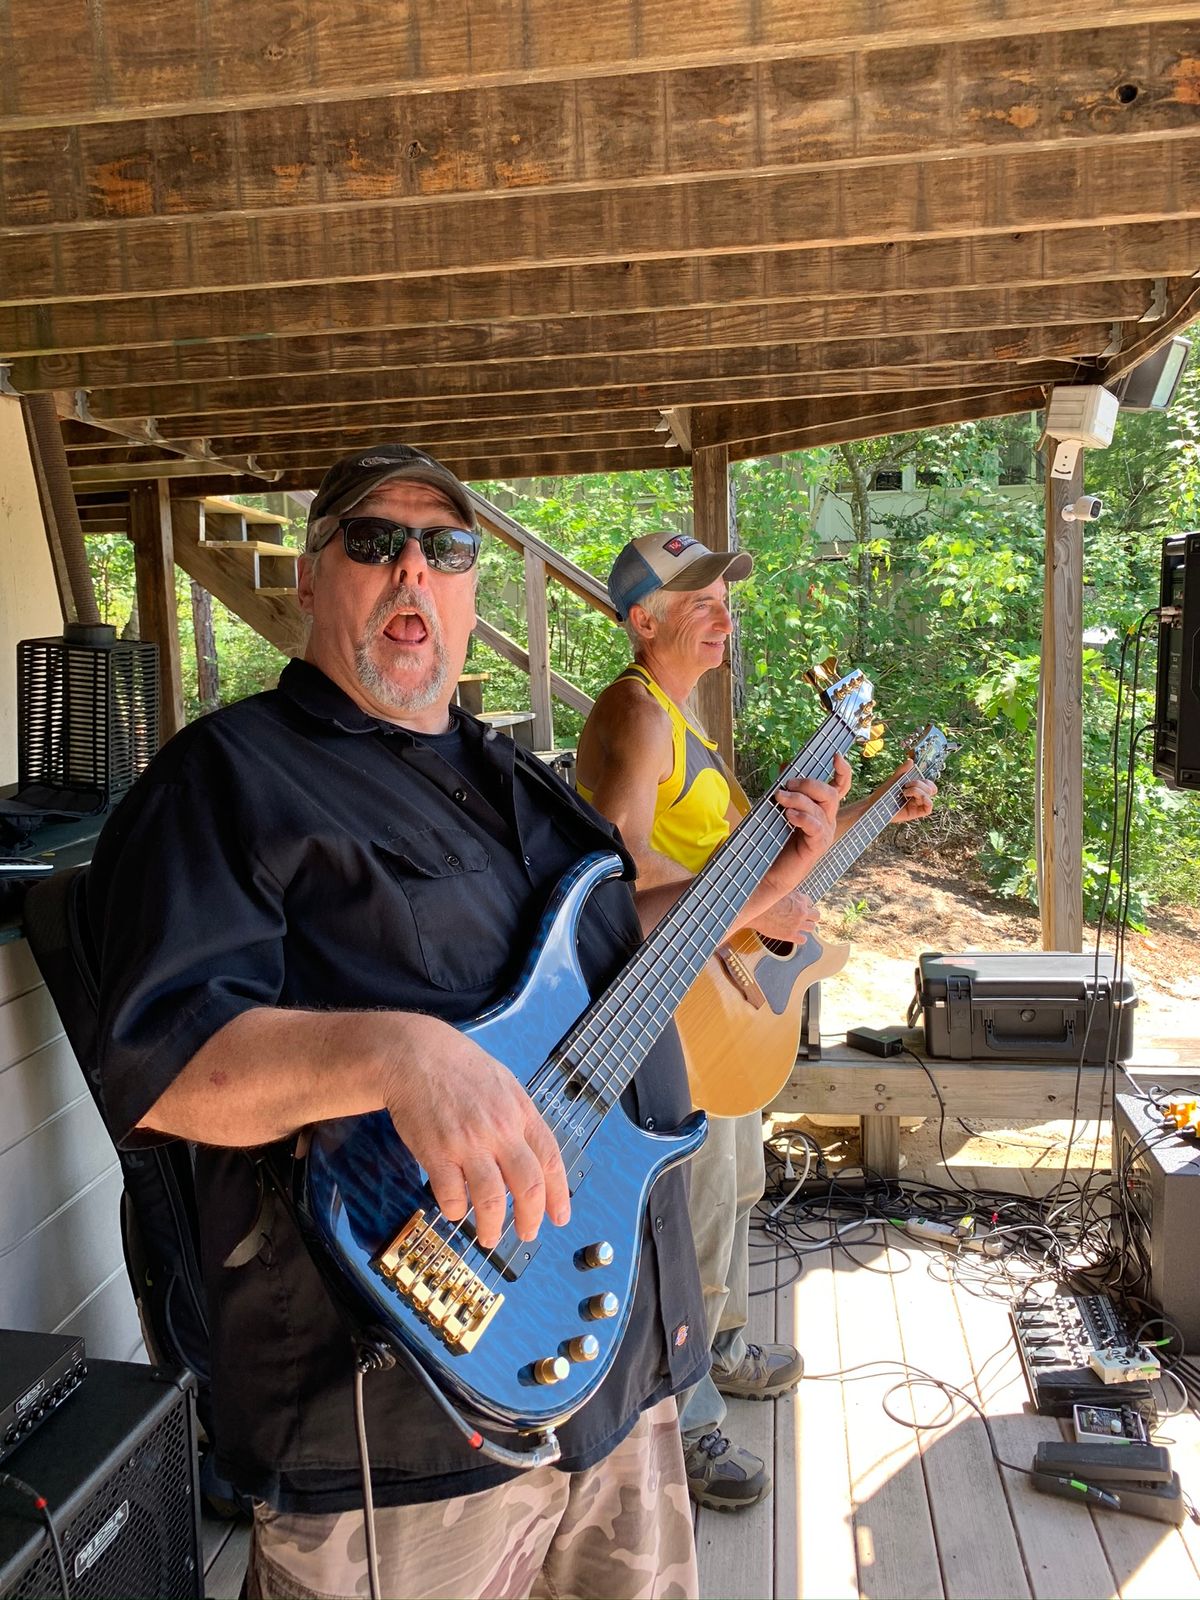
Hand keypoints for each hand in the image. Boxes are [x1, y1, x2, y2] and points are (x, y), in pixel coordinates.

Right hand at [382, 1018, 570, 1249]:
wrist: (414, 1055)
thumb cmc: (459, 1068)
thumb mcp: (503, 1083)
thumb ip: (518, 1118)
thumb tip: (531, 1156)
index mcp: (520, 1111)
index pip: (550, 1159)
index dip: (559, 1193)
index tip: (560, 1217)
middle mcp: (500, 1129)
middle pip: (528, 1186)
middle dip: (531, 1219)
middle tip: (528, 1234)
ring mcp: (468, 1142)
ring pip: (492, 1200)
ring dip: (493, 1227)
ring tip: (489, 1237)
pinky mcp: (436, 1152)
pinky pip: (451, 1195)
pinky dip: (456, 1210)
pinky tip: (455, 1210)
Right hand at [752, 890, 820, 943]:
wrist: (753, 912)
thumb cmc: (764, 899)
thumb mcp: (780, 891)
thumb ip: (790, 894)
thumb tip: (791, 892)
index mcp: (800, 899)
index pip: (810, 902)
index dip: (804, 905)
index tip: (799, 907)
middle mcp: (801, 912)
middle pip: (816, 915)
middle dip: (810, 916)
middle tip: (803, 917)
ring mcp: (797, 924)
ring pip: (812, 928)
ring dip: (806, 927)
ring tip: (798, 926)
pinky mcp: (790, 935)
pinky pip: (803, 939)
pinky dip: (800, 938)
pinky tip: (795, 935)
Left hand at [760, 752, 850, 900]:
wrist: (768, 872)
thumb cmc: (774, 840)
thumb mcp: (778, 809)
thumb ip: (784, 788)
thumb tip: (783, 765)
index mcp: (821, 808)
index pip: (840, 787)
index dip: (843, 770)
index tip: (836, 756)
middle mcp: (827, 819)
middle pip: (830, 793)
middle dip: (809, 783)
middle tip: (787, 784)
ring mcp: (824, 833)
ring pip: (821, 807)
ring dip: (798, 799)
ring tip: (779, 798)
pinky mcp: (817, 846)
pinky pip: (816, 826)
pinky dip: (802, 817)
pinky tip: (789, 815)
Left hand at [887, 759, 936, 822]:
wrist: (875, 804)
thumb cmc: (883, 793)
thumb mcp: (894, 780)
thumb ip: (902, 771)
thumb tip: (911, 761)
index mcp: (915, 789)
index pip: (928, 784)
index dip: (924, 781)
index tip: (909, 780)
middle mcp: (917, 797)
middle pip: (930, 789)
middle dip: (919, 784)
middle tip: (905, 785)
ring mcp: (917, 805)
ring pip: (929, 796)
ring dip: (918, 791)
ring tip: (905, 793)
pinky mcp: (915, 813)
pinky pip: (928, 809)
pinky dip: (925, 800)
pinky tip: (913, 798)